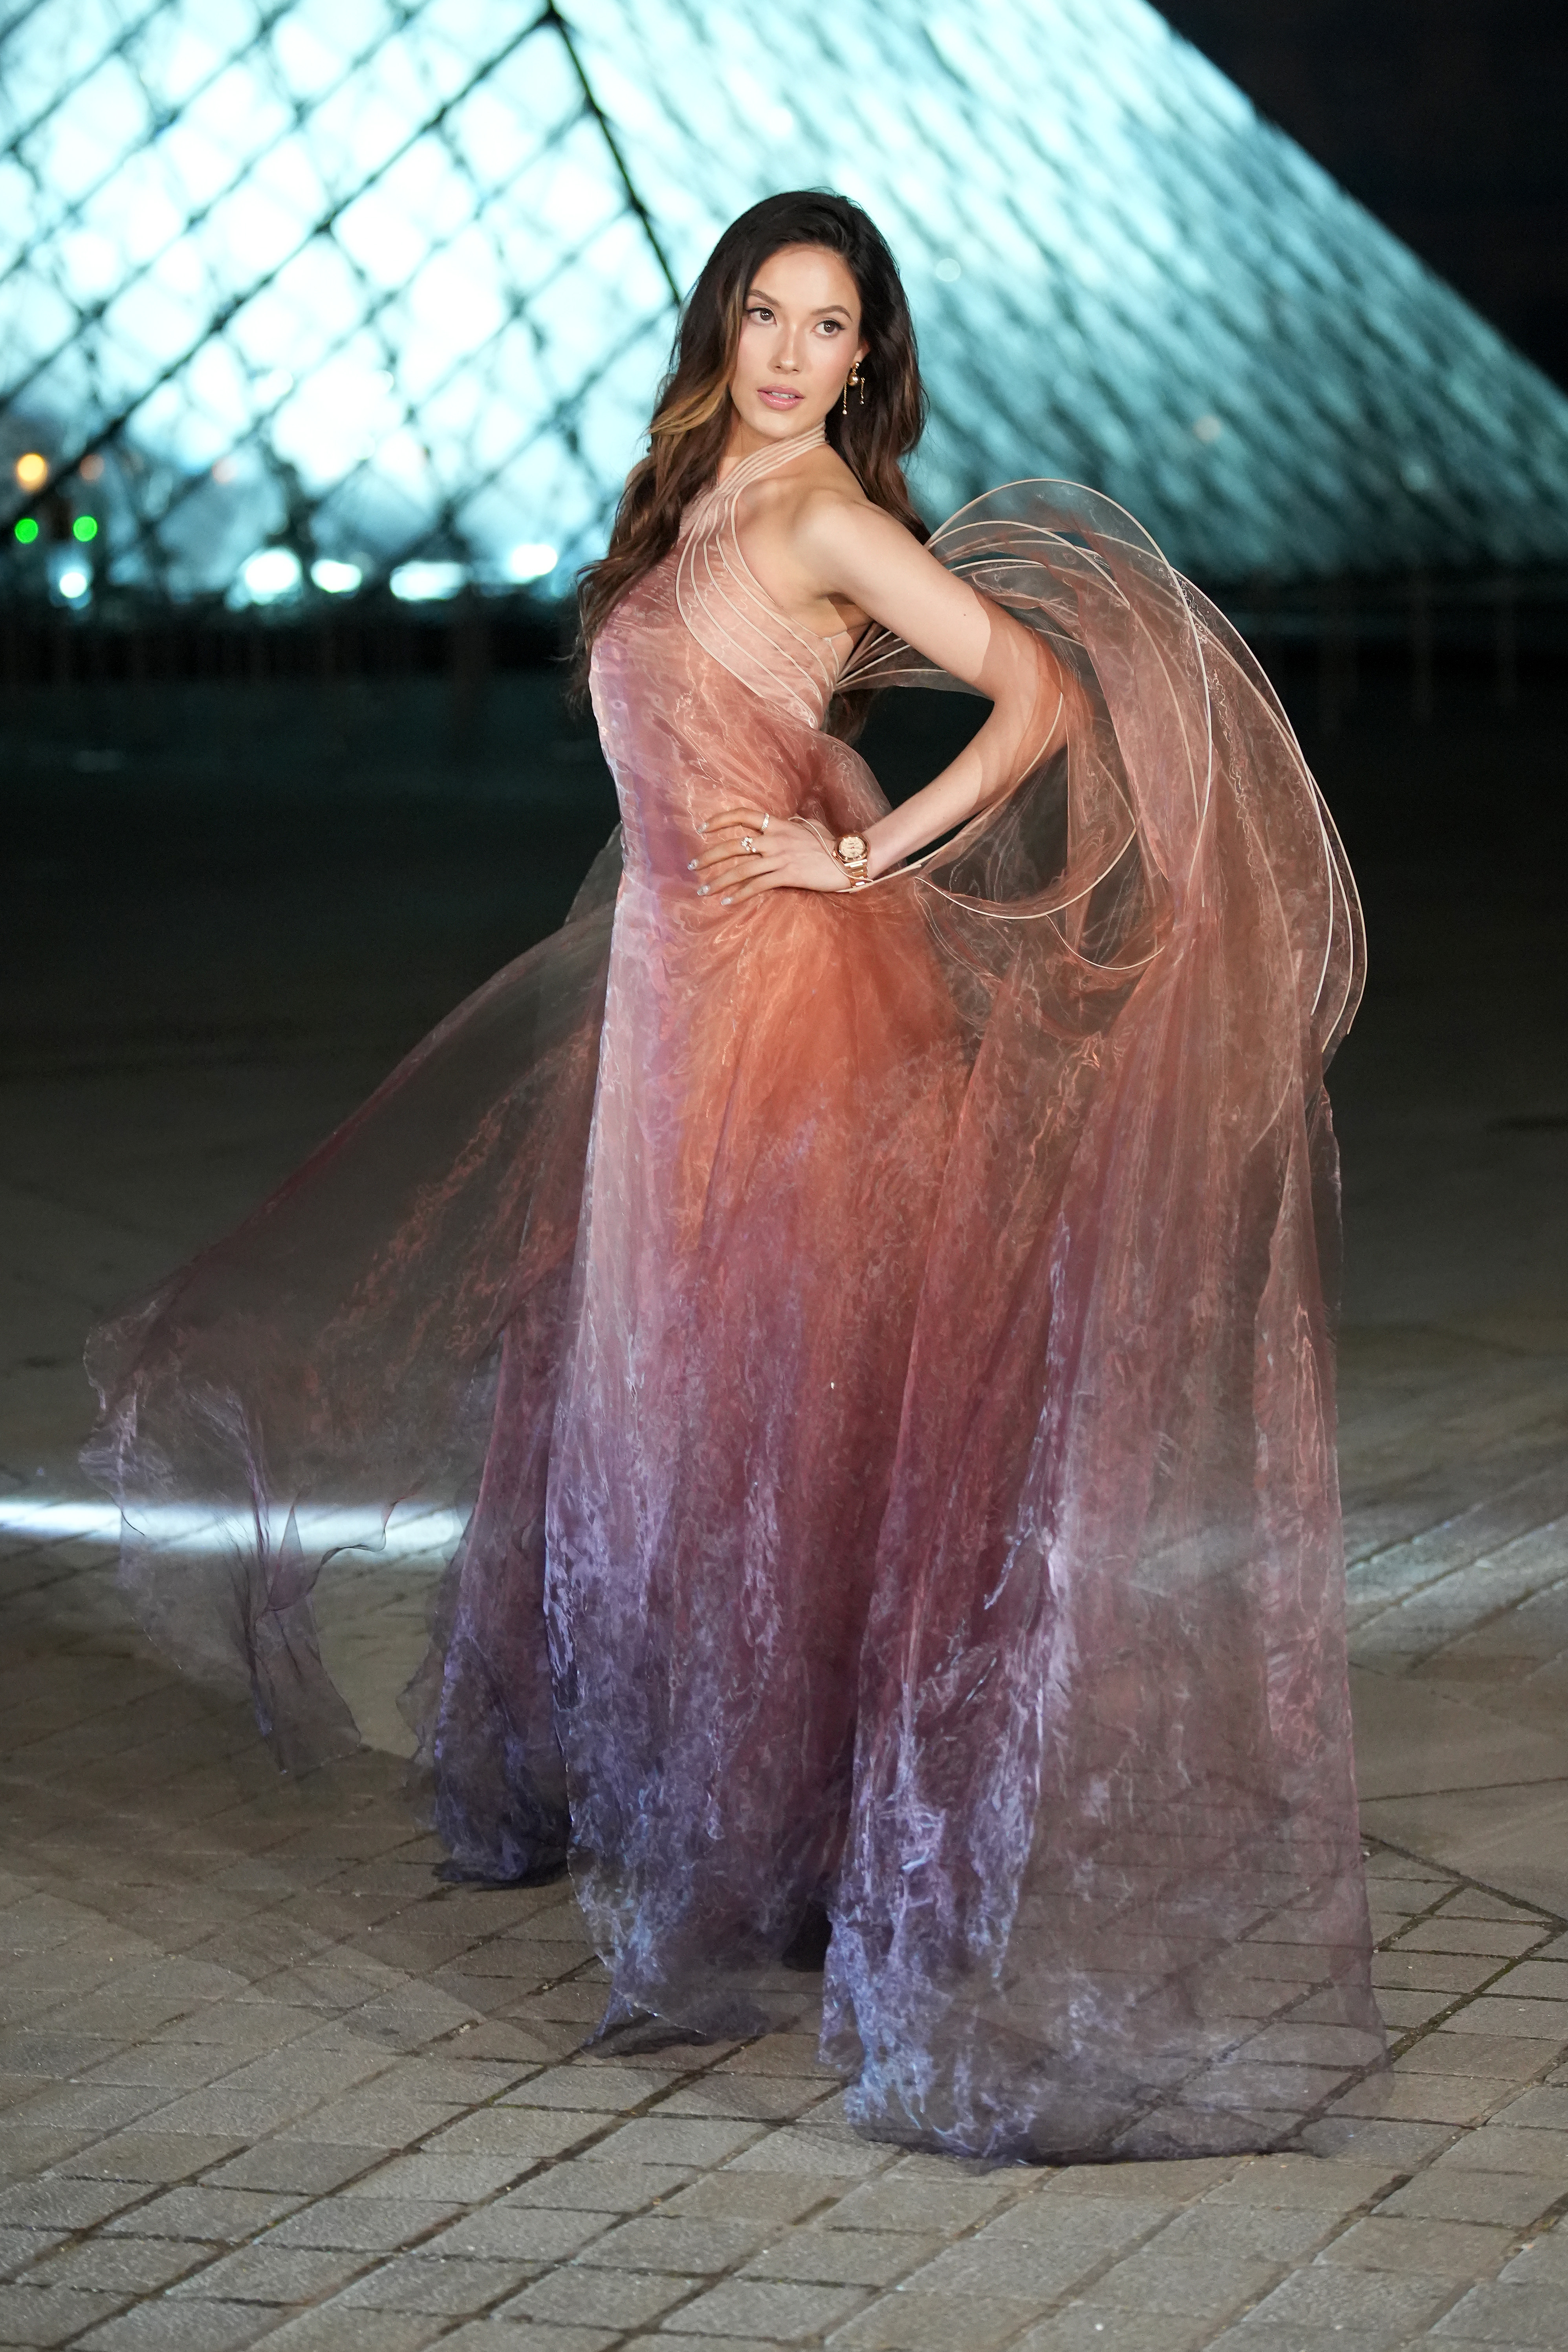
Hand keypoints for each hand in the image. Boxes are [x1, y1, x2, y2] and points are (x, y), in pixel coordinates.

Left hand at [690, 809, 852, 902]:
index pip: (742, 815)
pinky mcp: (787, 876)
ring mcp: (780, 858)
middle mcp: (774, 839)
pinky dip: (739, 894)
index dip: (719, 820)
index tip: (702, 828)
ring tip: (702, 890)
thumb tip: (784, 822)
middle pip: (733, 844)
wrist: (847, 859)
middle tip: (693, 866)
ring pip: (741, 869)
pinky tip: (726, 901)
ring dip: (718, 881)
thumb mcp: (808, 827)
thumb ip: (791, 825)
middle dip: (709, 856)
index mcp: (777, 824)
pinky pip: (757, 886)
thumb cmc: (830, 843)